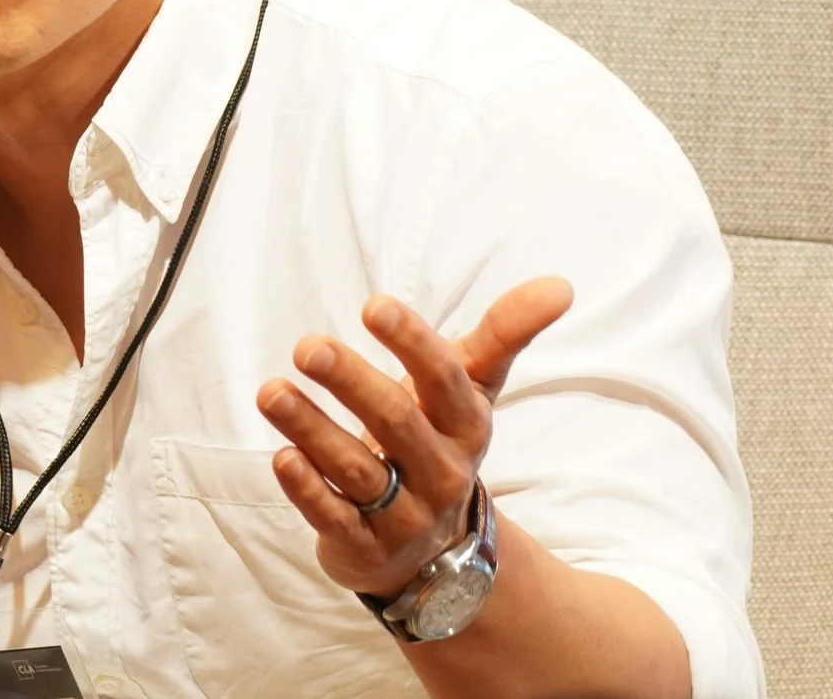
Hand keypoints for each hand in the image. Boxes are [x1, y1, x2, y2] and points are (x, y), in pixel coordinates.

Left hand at [257, 277, 573, 597]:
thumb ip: (505, 332)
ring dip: (311, 429)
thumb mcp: (473, 387)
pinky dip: (306, 488)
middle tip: (309, 348)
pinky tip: (281, 455)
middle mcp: (440, 470)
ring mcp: (403, 513)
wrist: (436, 547)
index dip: (413, 341)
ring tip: (272, 392)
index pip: (445, 378)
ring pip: (357, 470)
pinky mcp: (363, 546)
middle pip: (397, 422)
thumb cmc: (441, 438)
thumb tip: (560, 285)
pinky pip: (335, 517)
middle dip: (352, 383)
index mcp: (466, 423)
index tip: (375, 306)